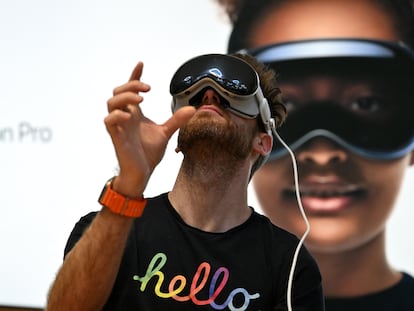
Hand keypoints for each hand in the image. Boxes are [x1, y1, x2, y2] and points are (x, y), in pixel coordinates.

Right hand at [104, 61, 194, 196]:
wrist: (142, 172)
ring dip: (125, 96)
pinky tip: (129, 115)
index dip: (134, 76)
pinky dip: (117, 114)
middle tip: (148, 88)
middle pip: (119, 92)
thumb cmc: (148, 153)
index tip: (141, 64)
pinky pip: (108, 121)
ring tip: (141, 100)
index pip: (131, 90)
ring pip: (111, 102)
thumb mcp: (165, 133)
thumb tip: (192, 109)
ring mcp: (119, 126)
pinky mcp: (116, 136)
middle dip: (131, 84)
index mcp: (135, 114)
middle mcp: (126, 117)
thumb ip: (176, 120)